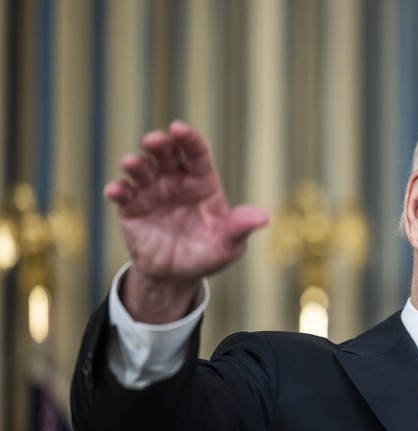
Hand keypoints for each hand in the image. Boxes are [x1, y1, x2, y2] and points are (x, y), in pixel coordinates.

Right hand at [105, 121, 267, 321]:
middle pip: (166, 154)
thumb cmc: (208, 254)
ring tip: (131, 163)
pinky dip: (117, 190)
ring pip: (141, 169)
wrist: (178, 276)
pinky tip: (116, 191)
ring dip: (135, 163)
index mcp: (202, 182)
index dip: (189, 139)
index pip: (196, 153)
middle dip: (159, 143)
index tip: (179, 129)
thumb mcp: (228, 245)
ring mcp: (151, 192)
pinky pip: (122, 194)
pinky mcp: (131, 208)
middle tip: (153, 141)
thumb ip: (240, 228)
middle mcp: (175, 181)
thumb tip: (263, 217)